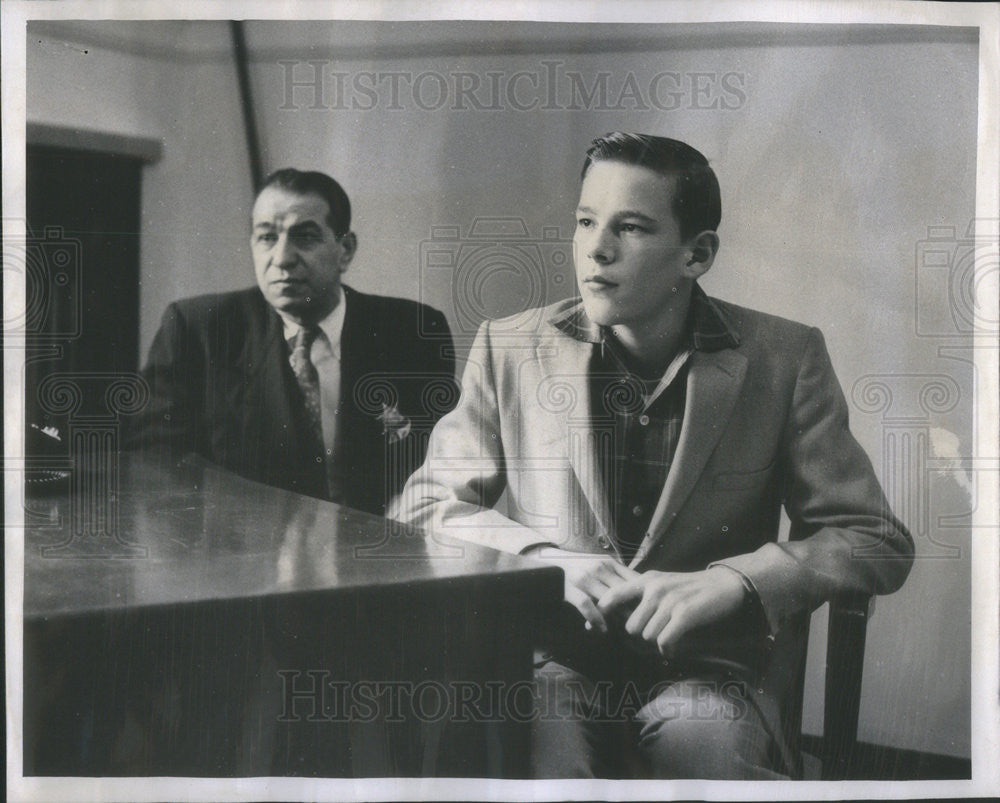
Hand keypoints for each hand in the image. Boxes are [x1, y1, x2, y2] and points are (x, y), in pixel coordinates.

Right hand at [529, 546, 637, 633]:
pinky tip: (603, 630)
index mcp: (609, 562)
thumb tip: (643, 591)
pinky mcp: (572, 590)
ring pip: (608, 599)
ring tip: (627, 630)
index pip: (633, 580)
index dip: (644, 597)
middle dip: (634, 609)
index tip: (652, 611)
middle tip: (643, 625)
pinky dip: (597, 620)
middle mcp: (599, 568)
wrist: (553, 562)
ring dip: (618, 617)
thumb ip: (619, 575)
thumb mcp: (602, 565)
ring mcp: (585, 579)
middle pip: (623, 591)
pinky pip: (588, 607)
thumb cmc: (581, 566)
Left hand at [596, 566, 745, 656]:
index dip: (601, 613)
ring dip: (657, 642)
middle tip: (654, 637)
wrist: (723, 585)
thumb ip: (639, 594)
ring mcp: (670, 601)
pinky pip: (664, 641)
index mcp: (646, 580)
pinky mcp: (685, 614)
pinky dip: (668, 649)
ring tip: (667, 638)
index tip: (594, 628)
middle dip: (641, 636)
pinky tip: (673, 647)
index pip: (614, 595)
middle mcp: (655, 588)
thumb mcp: (661, 582)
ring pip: (647, 636)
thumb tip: (612, 612)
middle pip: (631, 626)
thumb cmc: (689, 588)